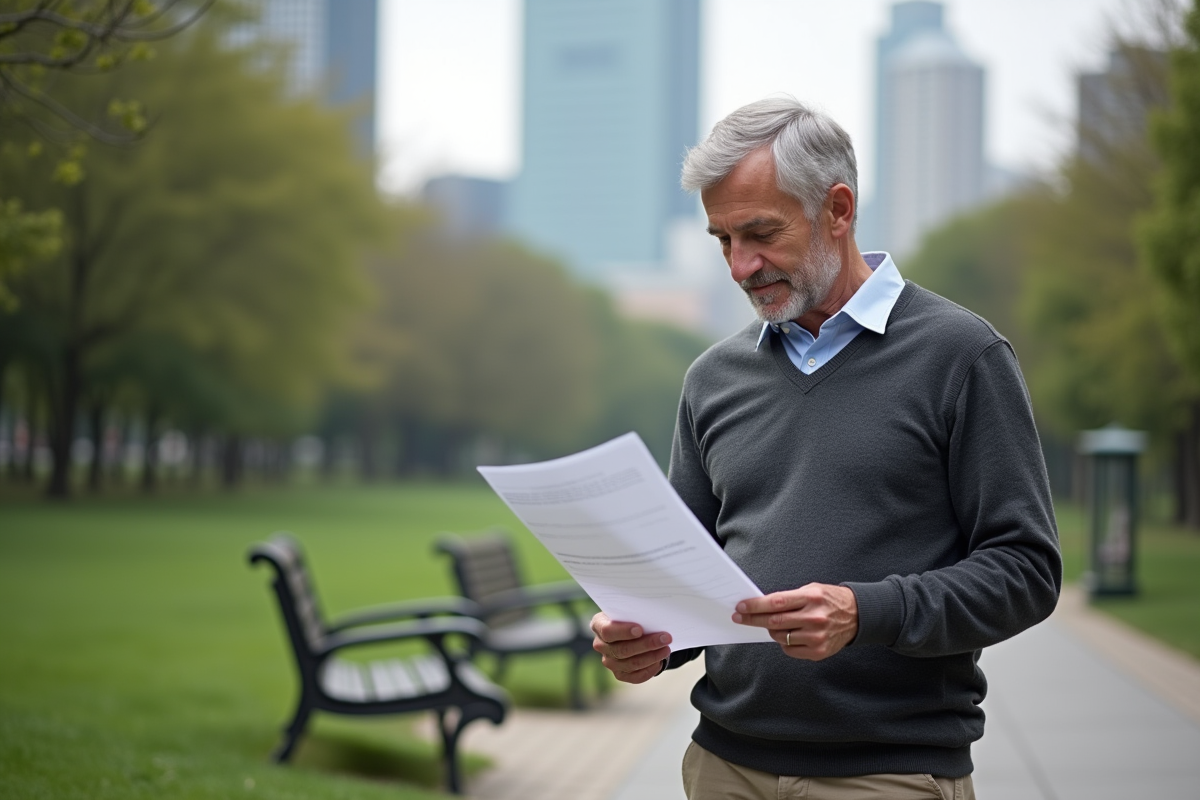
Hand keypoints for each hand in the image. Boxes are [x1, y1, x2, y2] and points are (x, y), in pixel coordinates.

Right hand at [590, 612, 671, 683]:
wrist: (629, 631)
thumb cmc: (630, 616)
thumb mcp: (628, 610)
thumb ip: (634, 612)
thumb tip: (653, 615)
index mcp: (599, 625)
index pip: (607, 631)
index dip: (623, 632)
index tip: (640, 629)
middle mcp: (601, 645)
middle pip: (622, 649)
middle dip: (647, 644)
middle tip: (665, 638)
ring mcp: (609, 662)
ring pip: (631, 664)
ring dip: (652, 657)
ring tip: (666, 649)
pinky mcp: (620, 674)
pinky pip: (635, 676)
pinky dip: (649, 670)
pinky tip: (659, 661)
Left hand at [731, 583, 858, 660]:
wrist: (858, 616)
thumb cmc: (830, 600)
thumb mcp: (812, 590)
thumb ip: (789, 599)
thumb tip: (761, 606)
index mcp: (811, 598)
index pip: (776, 603)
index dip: (755, 605)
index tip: (741, 607)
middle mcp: (814, 618)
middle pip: (774, 621)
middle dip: (753, 619)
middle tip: (740, 617)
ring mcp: (817, 637)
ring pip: (780, 636)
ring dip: (771, 630)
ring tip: (774, 624)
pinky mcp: (819, 651)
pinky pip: (790, 650)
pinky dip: (785, 643)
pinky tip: (790, 635)